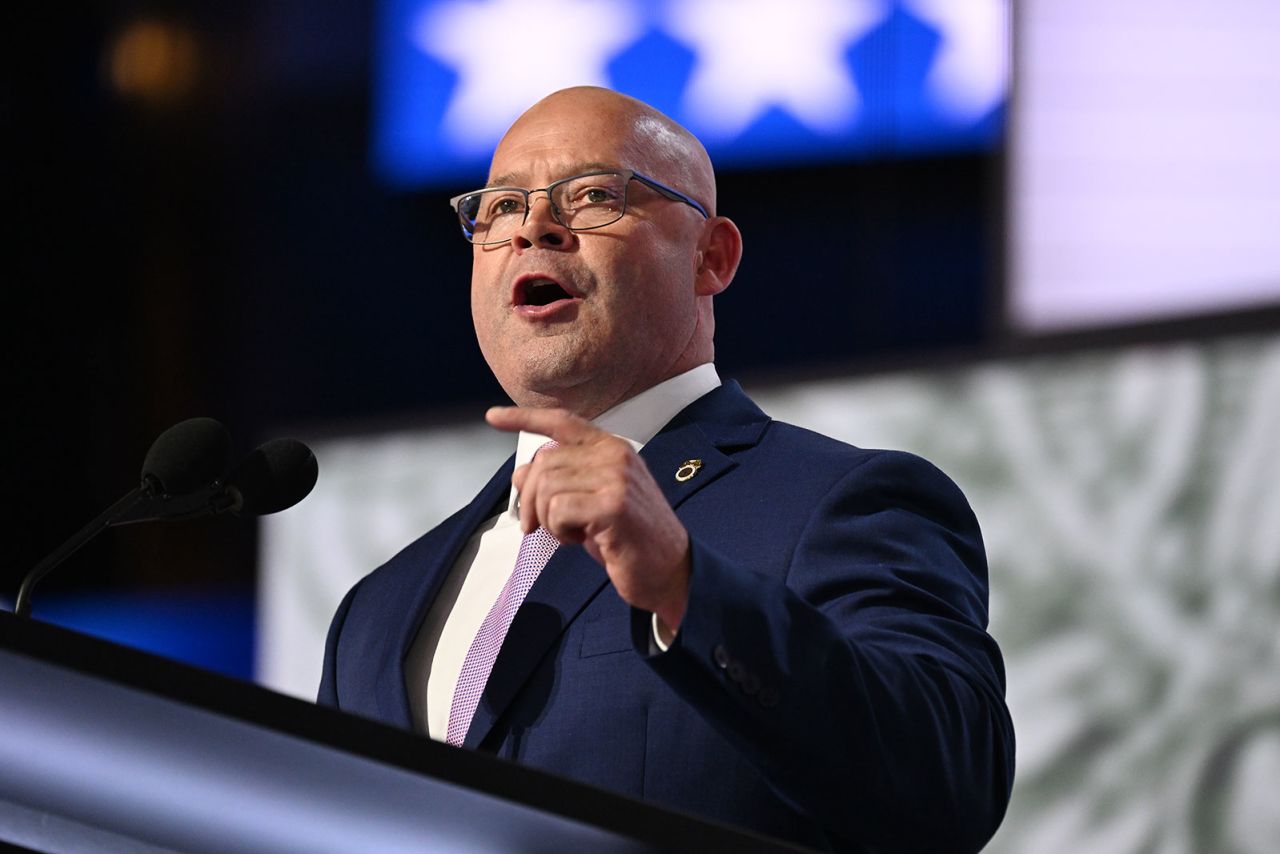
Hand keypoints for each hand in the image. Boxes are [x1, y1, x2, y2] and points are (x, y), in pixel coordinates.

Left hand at [486, 406, 689, 632]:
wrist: (670, 570)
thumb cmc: (629, 538)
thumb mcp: (588, 503)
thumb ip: (560, 482)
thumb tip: (519, 476)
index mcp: (611, 448)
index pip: (562, 422)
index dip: (524, 418)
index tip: (493, 418)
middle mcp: (615, 455)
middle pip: (543, 464)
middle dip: (529, 501)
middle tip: (537, 526)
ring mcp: (617, 477)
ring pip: (546, 488)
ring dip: (548, 519)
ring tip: (572, 533)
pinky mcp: (613, 505)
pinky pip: (558, 511)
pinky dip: (559, 532)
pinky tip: (582, 540)